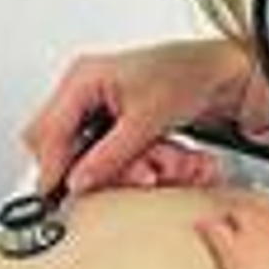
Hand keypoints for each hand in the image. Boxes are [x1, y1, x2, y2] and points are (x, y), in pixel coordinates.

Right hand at [23, 39, 255, 196]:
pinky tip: (154, 157)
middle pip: (53, 141)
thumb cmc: (187, 76)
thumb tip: (78, 183)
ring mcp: (94, 105)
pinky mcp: (109, 121)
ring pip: (77, 150)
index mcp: (83, 77)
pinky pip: (98, 151)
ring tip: (152, 166)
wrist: (219, 74)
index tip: (58, 195)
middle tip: (114, 179)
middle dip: (81, 166)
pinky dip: (121, 162)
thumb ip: (109, 155)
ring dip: (109, 166)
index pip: (49, 129)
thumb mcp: (148, 120)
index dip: (53, 166)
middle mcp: (83, 89)